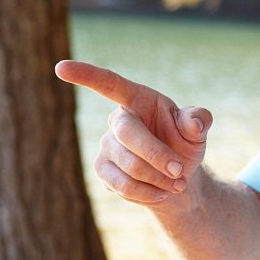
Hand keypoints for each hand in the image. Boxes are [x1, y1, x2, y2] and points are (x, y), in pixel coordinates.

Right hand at [54, 60, 211, 206]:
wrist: (177, 180)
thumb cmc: (184, 146)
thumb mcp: (197, 131)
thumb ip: (199, 120)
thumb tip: (194, 121)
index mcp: (137, 100)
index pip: (109, 84)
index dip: (86, 75)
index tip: (61, 68)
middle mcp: (116, 121)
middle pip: (127, 133)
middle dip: (157, 155)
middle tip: (180, 170)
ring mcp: (106, 146)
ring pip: (128, 165)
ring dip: (158, 178)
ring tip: (177, 182)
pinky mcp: (103, 171)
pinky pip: (123, 185)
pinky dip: (149, 192)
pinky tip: (162, 192)